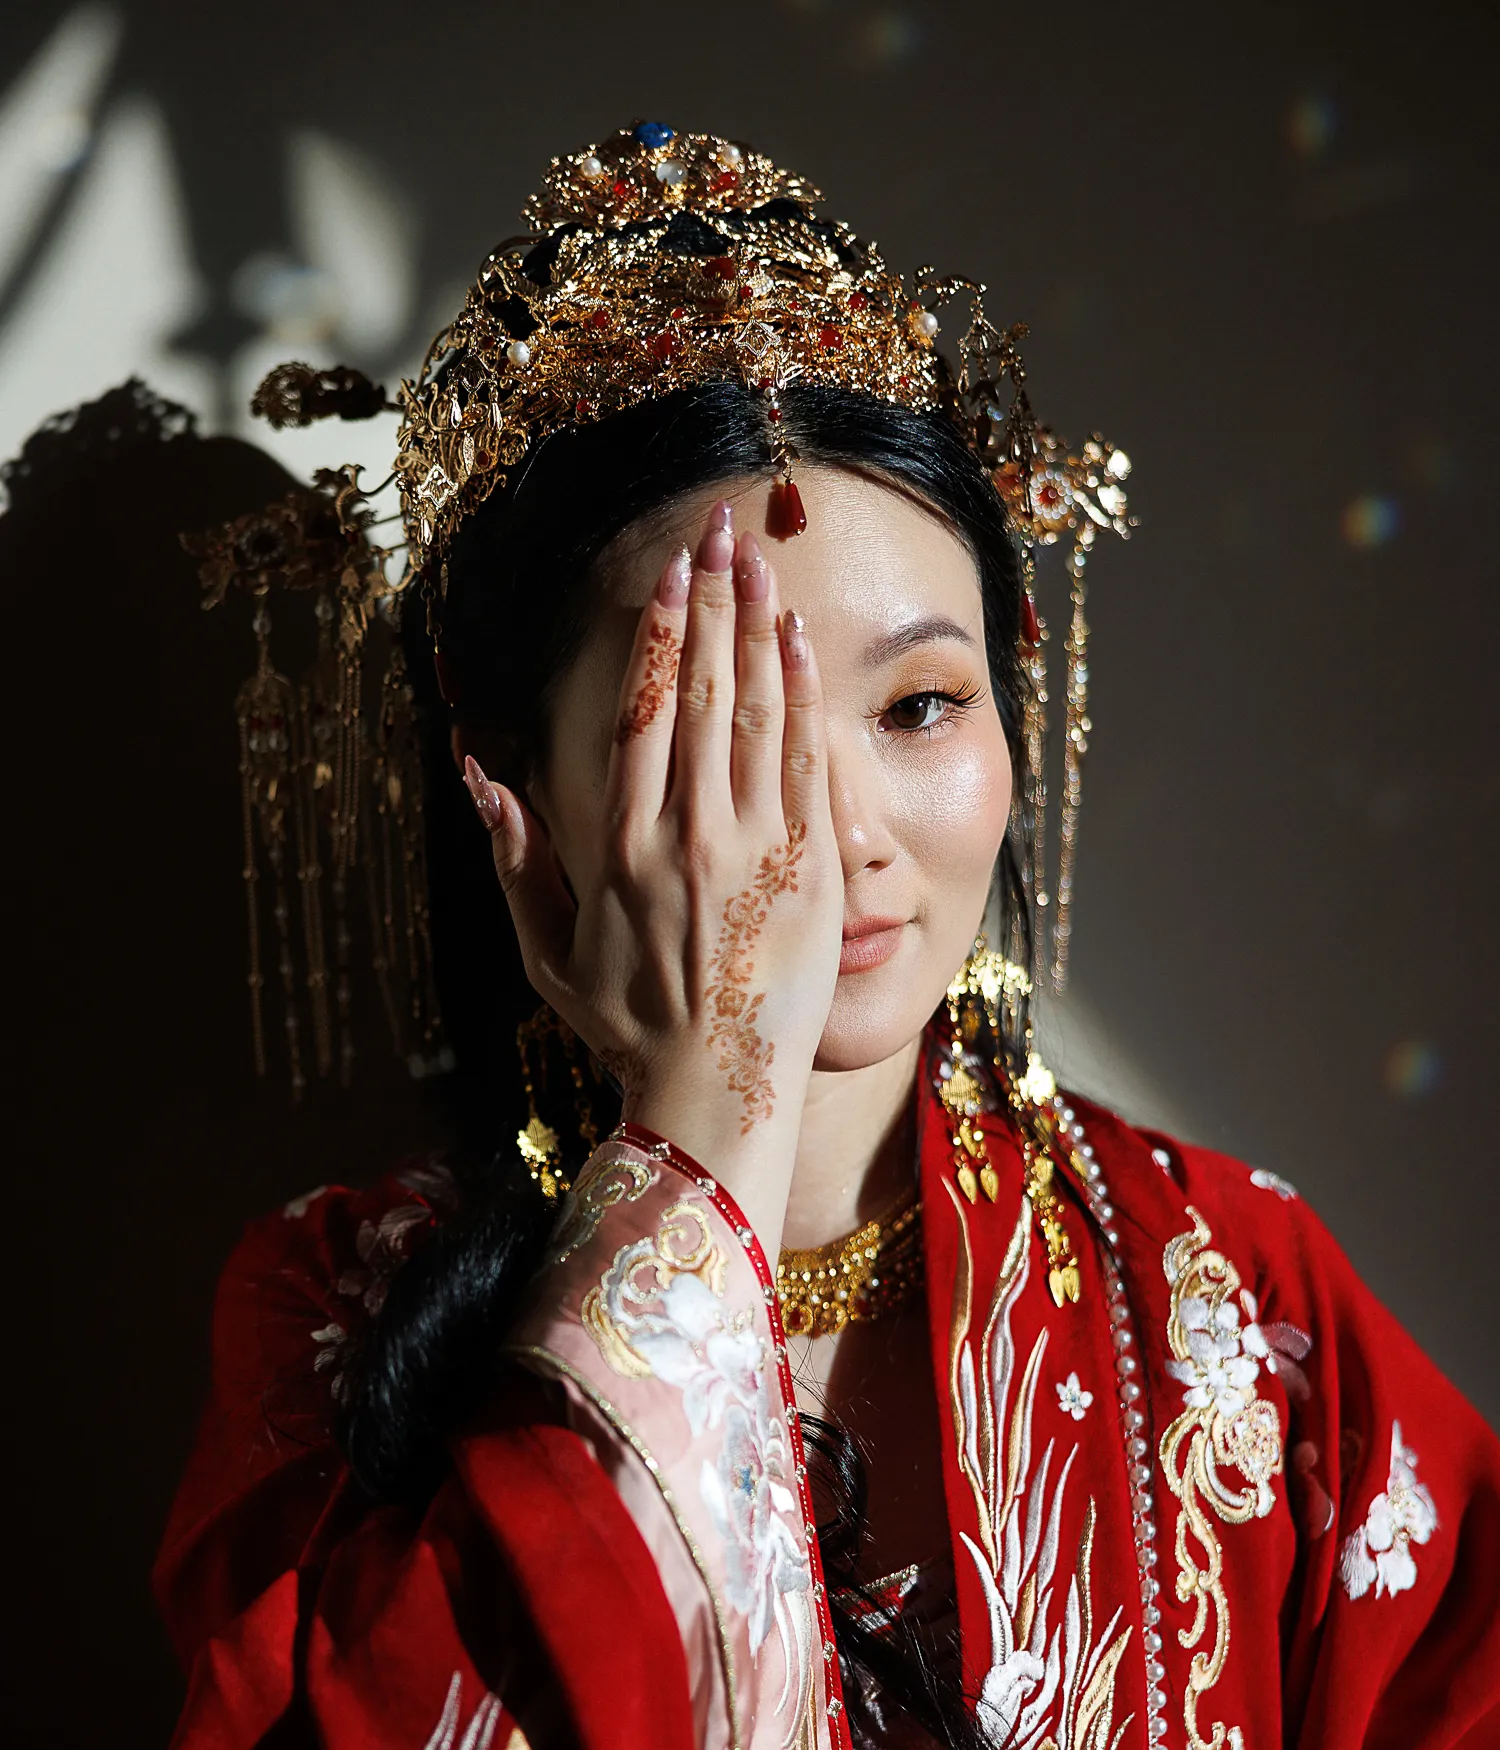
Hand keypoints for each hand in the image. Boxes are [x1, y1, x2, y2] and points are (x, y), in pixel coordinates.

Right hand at [462, 498, 842, 1255]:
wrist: (715, 1090)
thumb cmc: (627, 1028)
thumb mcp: (548, 952)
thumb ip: (516, 859)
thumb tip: (480, 775)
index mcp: (621, 847)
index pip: (642, 713)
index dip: (657, 635)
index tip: (666, 575)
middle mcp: (688, 834)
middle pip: (703, 692)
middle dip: (711, 603)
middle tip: (721, 532)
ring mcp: (754, 848)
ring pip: (758, 713)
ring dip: (760, 629)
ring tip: (761, 561)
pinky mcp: (808, 869)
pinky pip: (804, 762)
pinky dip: (802, 696)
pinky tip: (799, 643)